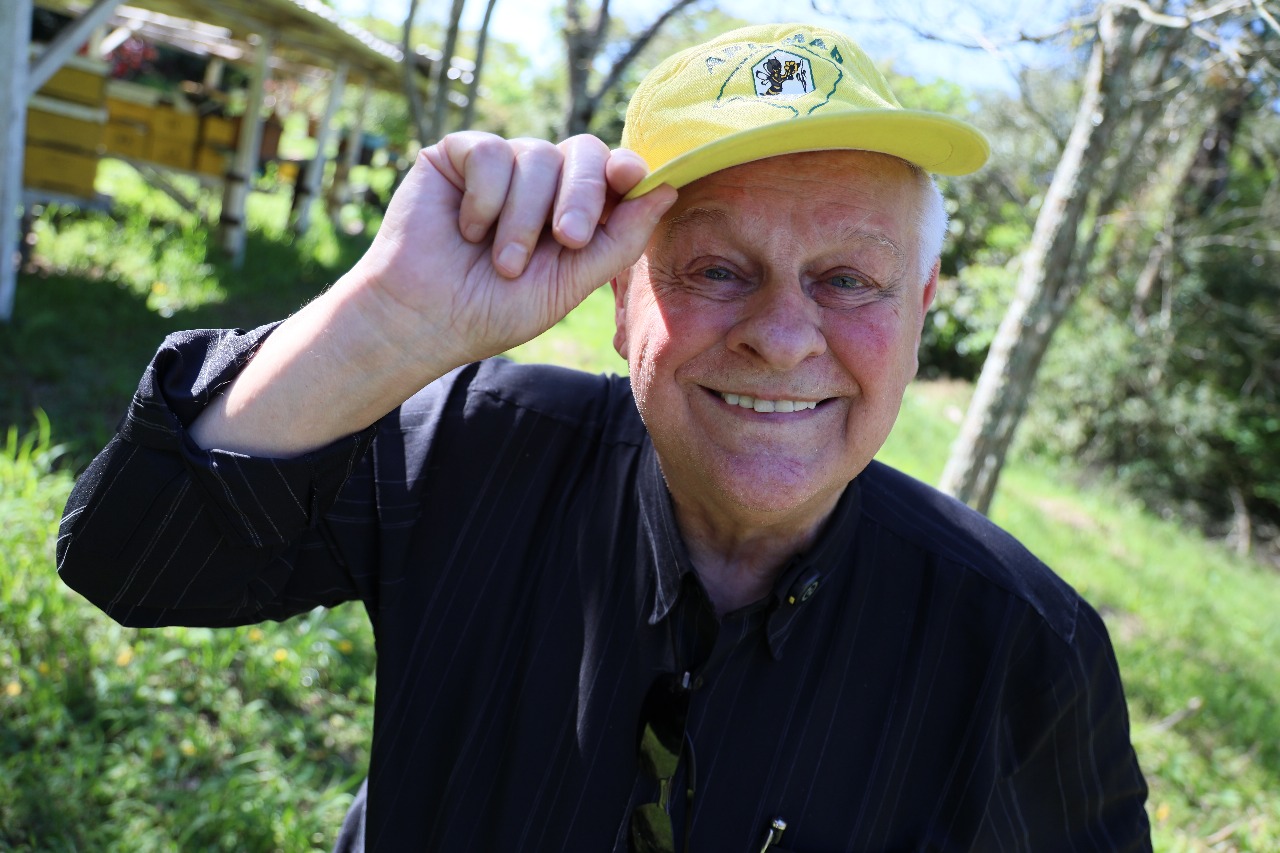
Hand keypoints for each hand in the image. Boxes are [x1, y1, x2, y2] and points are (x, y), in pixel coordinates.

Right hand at [349, 132, 677, 374]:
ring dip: (523, 217)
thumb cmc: (495, 310)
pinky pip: (492, 152)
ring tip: (501, 261)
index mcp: (578, 211)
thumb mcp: (569, 284)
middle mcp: (544, 181)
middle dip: (580, 196)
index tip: (631, 179)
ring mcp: (503, 164)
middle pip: (584, 152)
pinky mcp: (461, 154)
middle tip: (564, 240)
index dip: (626, 168)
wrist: (424, 320)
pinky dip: (486, 197)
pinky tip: (467, 229)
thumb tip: (668, 189)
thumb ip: (619, 240)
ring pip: (538, 155)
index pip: (614, 172)